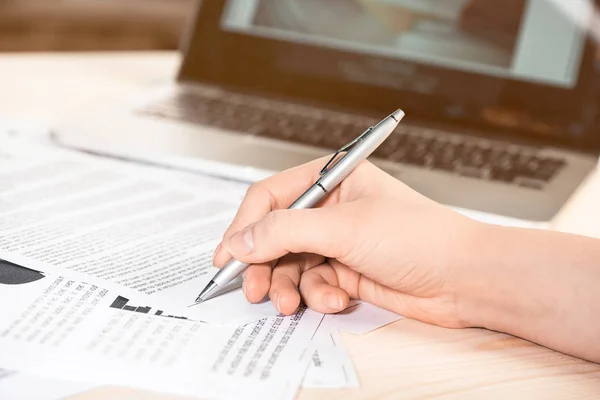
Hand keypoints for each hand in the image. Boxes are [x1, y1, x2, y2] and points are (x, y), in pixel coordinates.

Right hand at [213, 157, 482, 327]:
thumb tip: (239, 241)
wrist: (463, 278)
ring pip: (291, 264)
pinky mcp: (346, 270)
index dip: (244, 225)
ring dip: (288, 286)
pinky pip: (313, 283)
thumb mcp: (344, 228)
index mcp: (332, 179)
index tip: (226, 255)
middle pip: (274, 234)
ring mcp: (338, 241)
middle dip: (263, 264)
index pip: (271, 197)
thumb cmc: (419, 237)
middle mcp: (331, 208)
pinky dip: (318, 295)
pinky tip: (338, 299)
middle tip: (253, 288)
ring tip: (290, 303)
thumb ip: (284, 231)